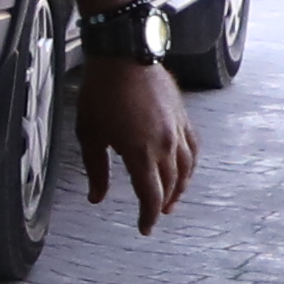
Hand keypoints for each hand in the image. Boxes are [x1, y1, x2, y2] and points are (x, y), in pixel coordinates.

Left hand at [74, 53, 195, 231]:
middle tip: (154, 215)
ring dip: (179, 189)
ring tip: (171, 199)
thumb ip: (96, 170)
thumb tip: (97, 197)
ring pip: (186, 170)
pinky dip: (190, 165)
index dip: (148, 216)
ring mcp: (178, 131)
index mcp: (140, 153)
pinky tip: (184, 169)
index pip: (150, 196)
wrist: (124, 55)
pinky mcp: (183, 117)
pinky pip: (193, 148)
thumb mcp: (89, 134)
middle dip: (162, 204)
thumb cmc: (102, 94)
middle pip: (170, 186)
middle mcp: (165, 145)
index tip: (144, 228)